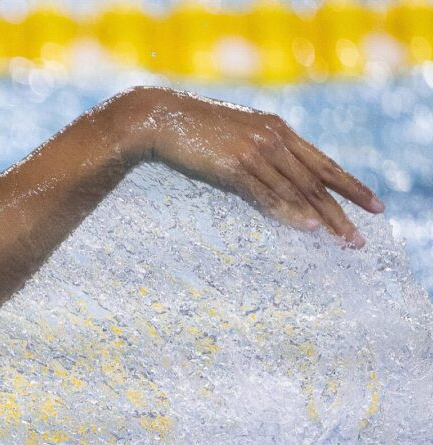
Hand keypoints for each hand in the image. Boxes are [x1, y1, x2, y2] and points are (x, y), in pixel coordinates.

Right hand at [109, 87, 383, 247]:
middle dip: (344, 209)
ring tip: (342, 239)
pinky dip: (290, 211)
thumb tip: (269, 176)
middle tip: (360, 237)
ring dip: (323, 217)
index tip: (372, 205)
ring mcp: (255, 151)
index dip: (350, 185)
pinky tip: (308, 226)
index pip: (323, 163)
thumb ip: (257, 150)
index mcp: (277, 129)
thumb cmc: (193, 129)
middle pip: (318, 180)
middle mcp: (274, 138)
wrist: (161, 117)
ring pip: (298, 189)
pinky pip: (268, 194)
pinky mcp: (234, 165)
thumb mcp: (234, 136)